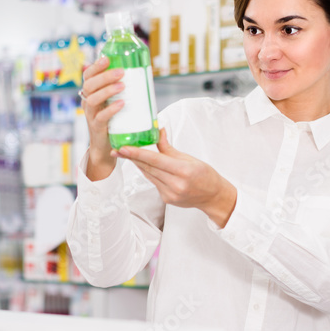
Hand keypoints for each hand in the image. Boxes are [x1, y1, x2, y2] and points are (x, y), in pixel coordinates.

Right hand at [80, 56, 125, 180]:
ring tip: (122, 86)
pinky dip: (111, 109)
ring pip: (93, 99)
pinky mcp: (97, 127)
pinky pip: (101, 116)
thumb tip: (141, 74)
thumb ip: (121, 90)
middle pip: (89, 85)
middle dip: (105, 76)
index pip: (88, 76)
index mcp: (91, 93)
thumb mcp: (114, 102)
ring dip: (108, 90)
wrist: (105, 147)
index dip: (95, 66)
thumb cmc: (113, 121)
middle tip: (121, 72)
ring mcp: (91, 115)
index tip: (107, 58)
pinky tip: (121, 104)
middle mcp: (88, 102)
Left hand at [115, 128, 237, 227]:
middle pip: (148, 168)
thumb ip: (169, 148)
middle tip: (116, 149)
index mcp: (184, 171)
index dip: (137, 154)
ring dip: (137, 164)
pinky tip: (142, 165)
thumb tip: (157, 131)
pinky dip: (148, 172)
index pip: (156, 160)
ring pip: (148, 175)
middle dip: (131, 158)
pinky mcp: (166, 199)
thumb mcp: (190, 158)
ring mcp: (170, 194)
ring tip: (125, 154)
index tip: (123, 148)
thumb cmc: (205, 175)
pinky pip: (153, 182)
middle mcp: (176, 185)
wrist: (213, 197)